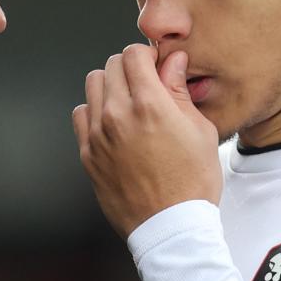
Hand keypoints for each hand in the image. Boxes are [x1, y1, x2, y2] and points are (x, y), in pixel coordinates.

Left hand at [72, 43, 221, 237]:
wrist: (171, 227)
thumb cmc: (192, 183)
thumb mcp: (200, 130)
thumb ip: (180, 90)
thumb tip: (172, 61)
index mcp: (150, 105)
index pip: (133, 53)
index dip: (147, 55)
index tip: (156, 66)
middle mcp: (118, 115)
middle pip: (111, 65)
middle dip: (130, 68)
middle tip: (146, 84)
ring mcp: (98, 135)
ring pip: (93, 85)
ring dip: (111, 86)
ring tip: (129, 103)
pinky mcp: (87, 154)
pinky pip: (81, 114)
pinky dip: (95, 112)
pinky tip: (114, 124)